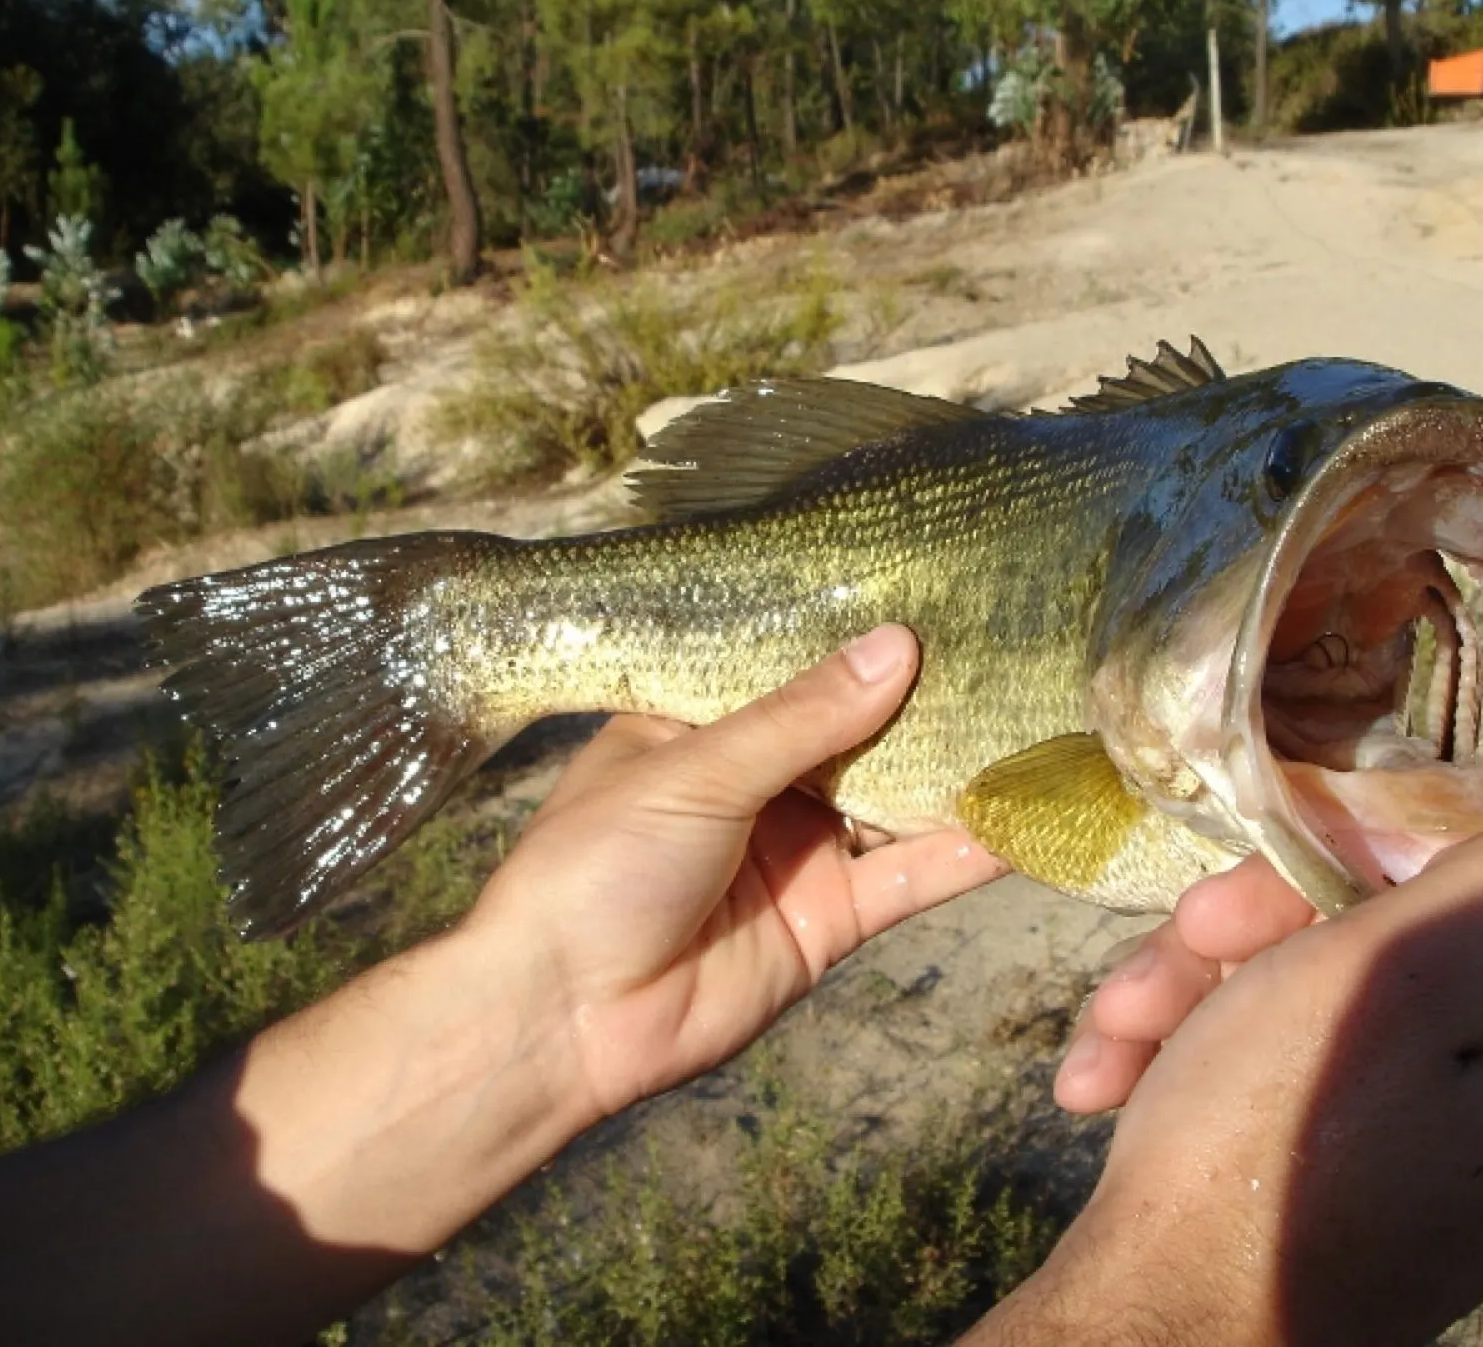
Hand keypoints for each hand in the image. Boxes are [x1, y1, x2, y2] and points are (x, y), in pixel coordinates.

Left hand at [471, 624, 1007, 1120]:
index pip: (793, 667)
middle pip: (857, 733)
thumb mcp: (696, 770)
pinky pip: (906, 877)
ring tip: (1042, 718)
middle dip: (925, 701)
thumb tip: (898, 645)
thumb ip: (801, 718)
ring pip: (893, 801)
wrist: (566, 1018)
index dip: (857, 636)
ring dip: (956, 773)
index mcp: (701, 724)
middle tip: (1014, 646)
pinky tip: (1027, 817)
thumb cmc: (599, 866)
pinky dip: (962, 854)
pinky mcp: (830, 918)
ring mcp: (798, 848)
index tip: (937, 590)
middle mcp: (757, 780)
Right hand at [972, 840, 1482, 1345]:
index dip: (1330, 863)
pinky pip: (1254, 1054)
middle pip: (1344, 935)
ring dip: (1172, 998)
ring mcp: (1395, 1131)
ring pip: (1279, 988)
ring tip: (1105, 1048)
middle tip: (1145, 982)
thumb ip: (1464, 882)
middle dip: (1219, 944)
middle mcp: (1463, 1088)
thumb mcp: (1389, 976)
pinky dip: (1172, 1050)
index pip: (1431, 884)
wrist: (1174, 1323)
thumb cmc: (1275, 1143)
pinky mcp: (1325, 1159)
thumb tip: (1480, 821)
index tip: (1238, 897)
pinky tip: (1108, 1081)